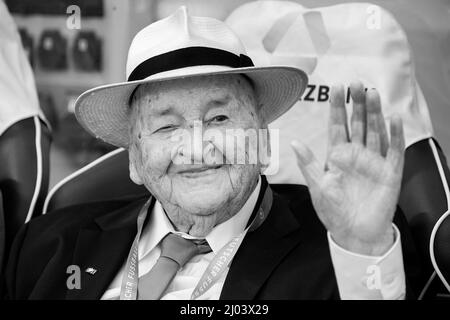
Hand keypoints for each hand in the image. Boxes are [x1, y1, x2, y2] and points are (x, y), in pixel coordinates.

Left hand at [291, 81, 404, 255]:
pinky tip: (393, 119)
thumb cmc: (333, 211)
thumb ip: (308, 164)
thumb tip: (294, 142)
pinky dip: (395, 135)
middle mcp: (356, 154)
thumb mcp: (317, 186)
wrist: (353, 233)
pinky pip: (394, 150)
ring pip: (375, 131)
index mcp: (337, 156)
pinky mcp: (390, 172)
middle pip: (358, 123)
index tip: (336, 88)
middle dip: (357, 104)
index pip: (337, 126)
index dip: (337, 107)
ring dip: (375, 113)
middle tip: (356, 83)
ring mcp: (374, 162)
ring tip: (372, 93)